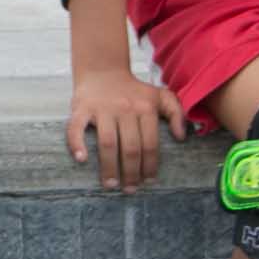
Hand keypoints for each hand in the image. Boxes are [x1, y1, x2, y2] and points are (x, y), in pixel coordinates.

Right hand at [65, 67, 186, 192]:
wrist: (103, 69)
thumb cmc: (133, 89)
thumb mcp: (160, 95)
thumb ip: (177, 113)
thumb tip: (182, 137)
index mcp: (145, 108)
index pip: (150, 144)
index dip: (150, 166)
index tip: (148, 182)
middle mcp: (125, 109)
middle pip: (130, 147)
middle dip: (131, 173)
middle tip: (130, 189)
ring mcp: (102, 108)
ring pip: (107, 142)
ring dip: (109, 167)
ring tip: (110, 184)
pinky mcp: (81, 107)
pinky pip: (76, 128)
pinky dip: (76, 143)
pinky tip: (81, 159)